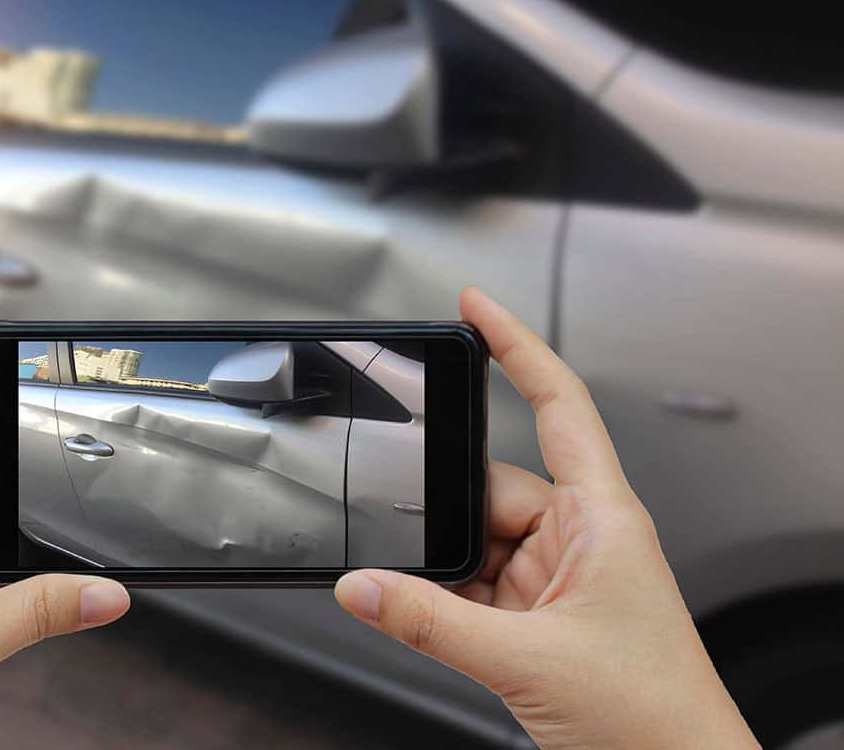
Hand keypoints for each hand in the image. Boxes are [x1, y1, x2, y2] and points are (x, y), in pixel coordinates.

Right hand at [335, 287, 757, 748]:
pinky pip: (474, 583)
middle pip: (489, 486)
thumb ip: (430, 622)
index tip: (477, 307)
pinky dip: (446, 597)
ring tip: (430, 601)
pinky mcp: (537, 614)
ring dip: (445, 567)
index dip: (516, 346)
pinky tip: (432, 616)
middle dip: (444, 512)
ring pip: (475, 539)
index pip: (557, 404)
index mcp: (601, 517)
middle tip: (409, 542)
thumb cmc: (654, 717)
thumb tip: (361, 587)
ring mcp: (557, 576)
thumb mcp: (526, 660)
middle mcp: (580, 536)